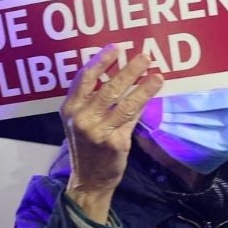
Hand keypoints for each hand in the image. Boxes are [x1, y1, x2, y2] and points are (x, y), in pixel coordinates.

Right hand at [61, 48, 165, 222]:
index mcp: (70, 108)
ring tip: (157, 75)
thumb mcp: (81, 120)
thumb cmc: (86, 145)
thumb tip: (120, 72)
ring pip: (125, 103)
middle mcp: (82, 118)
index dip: (100, 61)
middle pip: (108, 88)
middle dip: (128, 71)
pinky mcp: (115, 143)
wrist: (89, 179)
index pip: (84, 78)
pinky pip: (132, 119)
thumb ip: (93, 98)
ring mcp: (98, 132)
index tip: (116, 48)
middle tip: (144, 57)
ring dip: (143, 87)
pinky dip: (143, 104)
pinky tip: (152, 94)